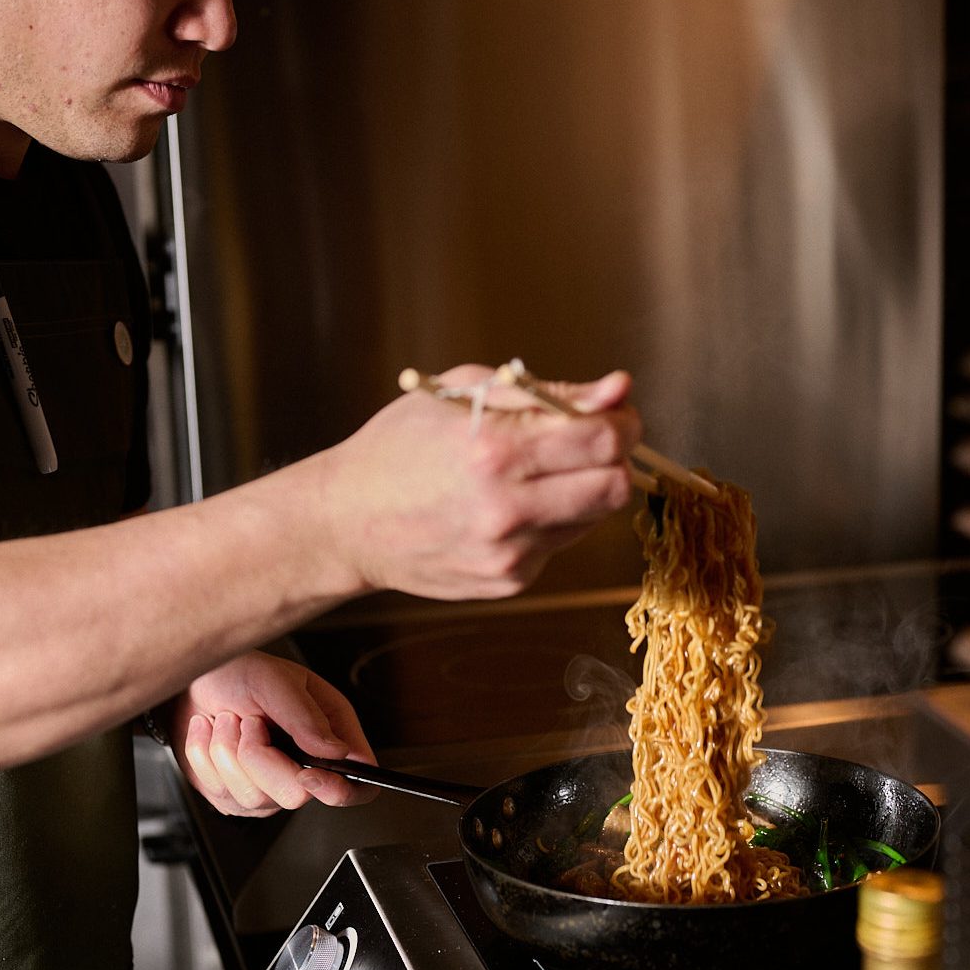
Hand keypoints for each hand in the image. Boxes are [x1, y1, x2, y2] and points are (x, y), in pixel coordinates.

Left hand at [166, 650, 376, 816]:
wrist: (195, 681)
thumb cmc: (239, 672)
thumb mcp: (275, 681)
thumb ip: (306, 716)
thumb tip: (337, 751)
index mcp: (331, 729)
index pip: (360, 778)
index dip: (342, 789)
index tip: (307, 775)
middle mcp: (305, 762)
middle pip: (297, 795)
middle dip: (260, 758)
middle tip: (250, 722)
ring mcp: (270, 784)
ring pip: (254, 798)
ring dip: (227, 753)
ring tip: (227, 721)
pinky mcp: (236, 796)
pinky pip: (223, 796)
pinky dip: (206, 760)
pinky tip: (210, 735)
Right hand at [312, 365, 642, 599]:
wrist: (346, 522)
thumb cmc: (399, 446)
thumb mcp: (463, 393)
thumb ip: (549, 392)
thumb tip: (617, 388)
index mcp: (494, 449)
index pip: (603, 439)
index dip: (623, 421)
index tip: (614, 412)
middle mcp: (506, 507)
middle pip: (615, 486)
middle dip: (615, 458)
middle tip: (591, 442)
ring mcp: (509, 552)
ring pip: (594, 517)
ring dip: (582, 489)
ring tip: (536, 473)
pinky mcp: (508, 581)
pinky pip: (560, 543)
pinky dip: (550, 519)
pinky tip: (509, 506)